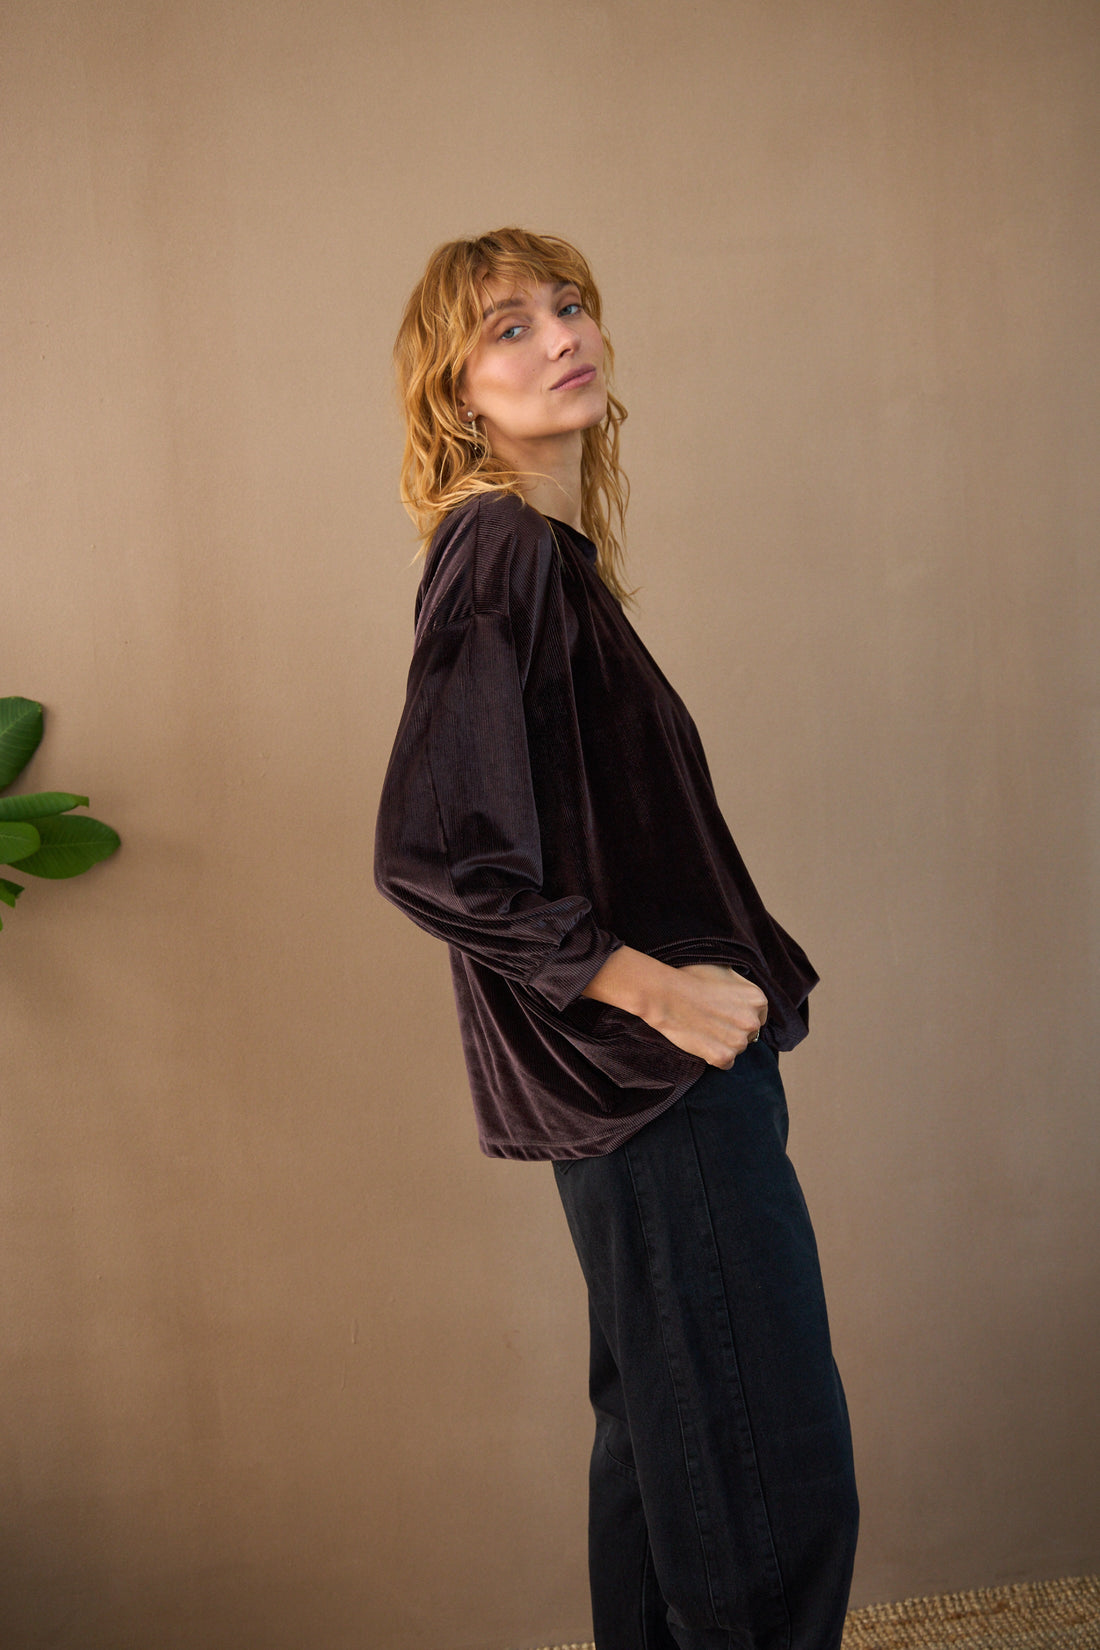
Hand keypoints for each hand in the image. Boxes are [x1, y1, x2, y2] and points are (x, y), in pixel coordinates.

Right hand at [652, 963, 767, 1067]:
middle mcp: (753, 1022)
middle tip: (711, 1020)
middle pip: (749, 1033)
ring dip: (724, 1043)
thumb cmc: (692, 978)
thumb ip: (740, 985)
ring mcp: (739, 1042)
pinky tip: (702, 1041)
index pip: (758, 1015)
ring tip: (703, 1028)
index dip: (739, 1014)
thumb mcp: (724, 970)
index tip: (723, 1012)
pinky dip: (714, 1056)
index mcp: (757, 999)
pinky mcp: (724, 1057)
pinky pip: (725, 1062)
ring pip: (737, 1048)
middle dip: (733, 1029)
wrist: (668, 996)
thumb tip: (742, 992)